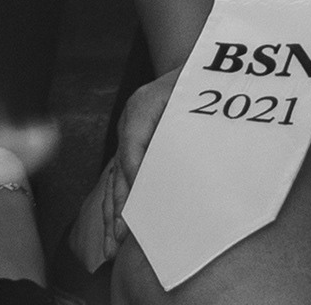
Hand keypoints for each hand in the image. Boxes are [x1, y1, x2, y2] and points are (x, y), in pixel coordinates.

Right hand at [70, 70, 177, 270]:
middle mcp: (130, 124)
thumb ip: (186, 120)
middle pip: (119, 170)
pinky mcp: (133, 149)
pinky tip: (114, 232)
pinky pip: (119, 181)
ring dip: (113, 214)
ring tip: (113, 247)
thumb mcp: (193, 92)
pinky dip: (116, 207)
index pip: (132, 145)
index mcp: (141, 107)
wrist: (192, 63)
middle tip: (120, 239)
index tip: (135, 206)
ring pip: (115, 180)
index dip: (133, 176)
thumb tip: (178, 157)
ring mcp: (129, 138)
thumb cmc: (198, 80)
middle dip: (119, 207)